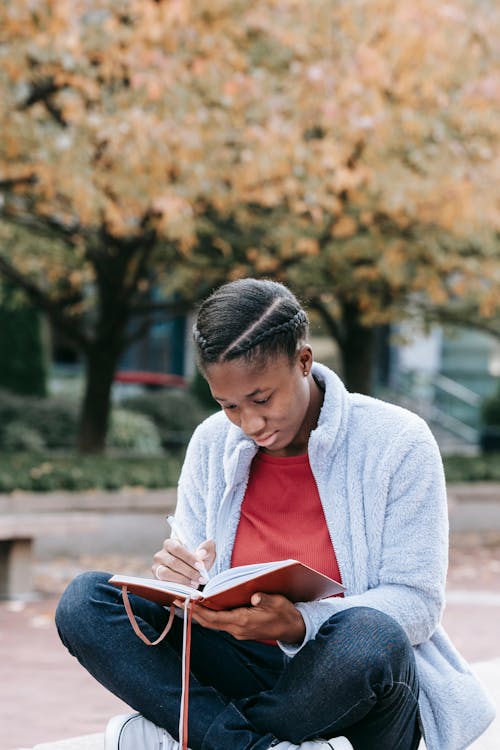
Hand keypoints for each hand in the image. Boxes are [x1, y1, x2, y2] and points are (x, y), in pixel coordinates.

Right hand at [152, 538, 215, 587]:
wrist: (194, 573)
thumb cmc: (198, 560)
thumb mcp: (205, 552)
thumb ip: (206, 549)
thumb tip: (201, 553)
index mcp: (170, 543)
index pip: (177, 548)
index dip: (189, 557)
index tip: (201, 566)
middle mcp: (160, 555)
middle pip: (173, 562)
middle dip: (189, 571)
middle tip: (201, 578)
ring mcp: (156, 568)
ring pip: (166, 573)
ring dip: (183, 580)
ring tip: (196, 583)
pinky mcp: (157, 580)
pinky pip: (165, 583)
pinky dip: (178, 586)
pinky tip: (189, 587)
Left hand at [187, 593, 305, 642]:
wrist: (293, 629)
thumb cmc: (285, 613)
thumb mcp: (277, 602)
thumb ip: (264, 598)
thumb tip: (254, 595)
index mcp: (244, 621)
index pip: (215, 618)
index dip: (199, 611)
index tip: (186, 603)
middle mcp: (238, 629)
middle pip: (209, 623)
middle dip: (193, 613)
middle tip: (176, 602)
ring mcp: (239, 631)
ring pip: (214, 624)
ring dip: (200, 615)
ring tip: (186, 603)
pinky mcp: (241, 630)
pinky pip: (220, 624)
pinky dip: (210, 617)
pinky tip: (204, 608)